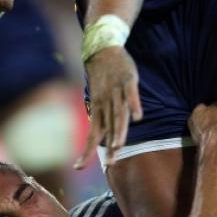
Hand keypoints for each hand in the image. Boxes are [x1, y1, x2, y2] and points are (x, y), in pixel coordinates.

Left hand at [75, 46, 142, 168]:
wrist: (103, 49)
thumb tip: (106, 137)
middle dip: (110, 145)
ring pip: (119, 113)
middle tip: (111, 163)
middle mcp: (106, 102)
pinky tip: (138, 117)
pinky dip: (134, 105)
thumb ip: (104, 117)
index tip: (78, 167)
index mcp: (98, 108)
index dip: (86, 150)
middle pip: (109, 127)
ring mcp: (117, 91)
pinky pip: (132, 94)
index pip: (92, 134)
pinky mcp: (129, 80)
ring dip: (120, 130)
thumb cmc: (102, 78)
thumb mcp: (99, 98)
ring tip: (119, 146)